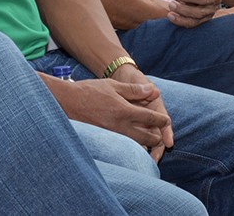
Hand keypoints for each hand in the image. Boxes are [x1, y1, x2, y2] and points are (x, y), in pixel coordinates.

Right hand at [51, 72, 171, 161]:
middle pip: (148, 138)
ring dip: (145, 143)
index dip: (162, 120)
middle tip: (159, 132)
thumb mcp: (113, 86)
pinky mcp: (105, 142)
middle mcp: (120, 127)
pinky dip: (132, 145)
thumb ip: (135, 90)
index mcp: (125, 111)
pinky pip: (124, 147)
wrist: (67, 102)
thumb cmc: (90, 91)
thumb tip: (154, 91)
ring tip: (148, 139)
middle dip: (157, 136)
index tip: (166, 120)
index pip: (151, 119)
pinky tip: (131, 142)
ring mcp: (112, 137)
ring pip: (137, 146)